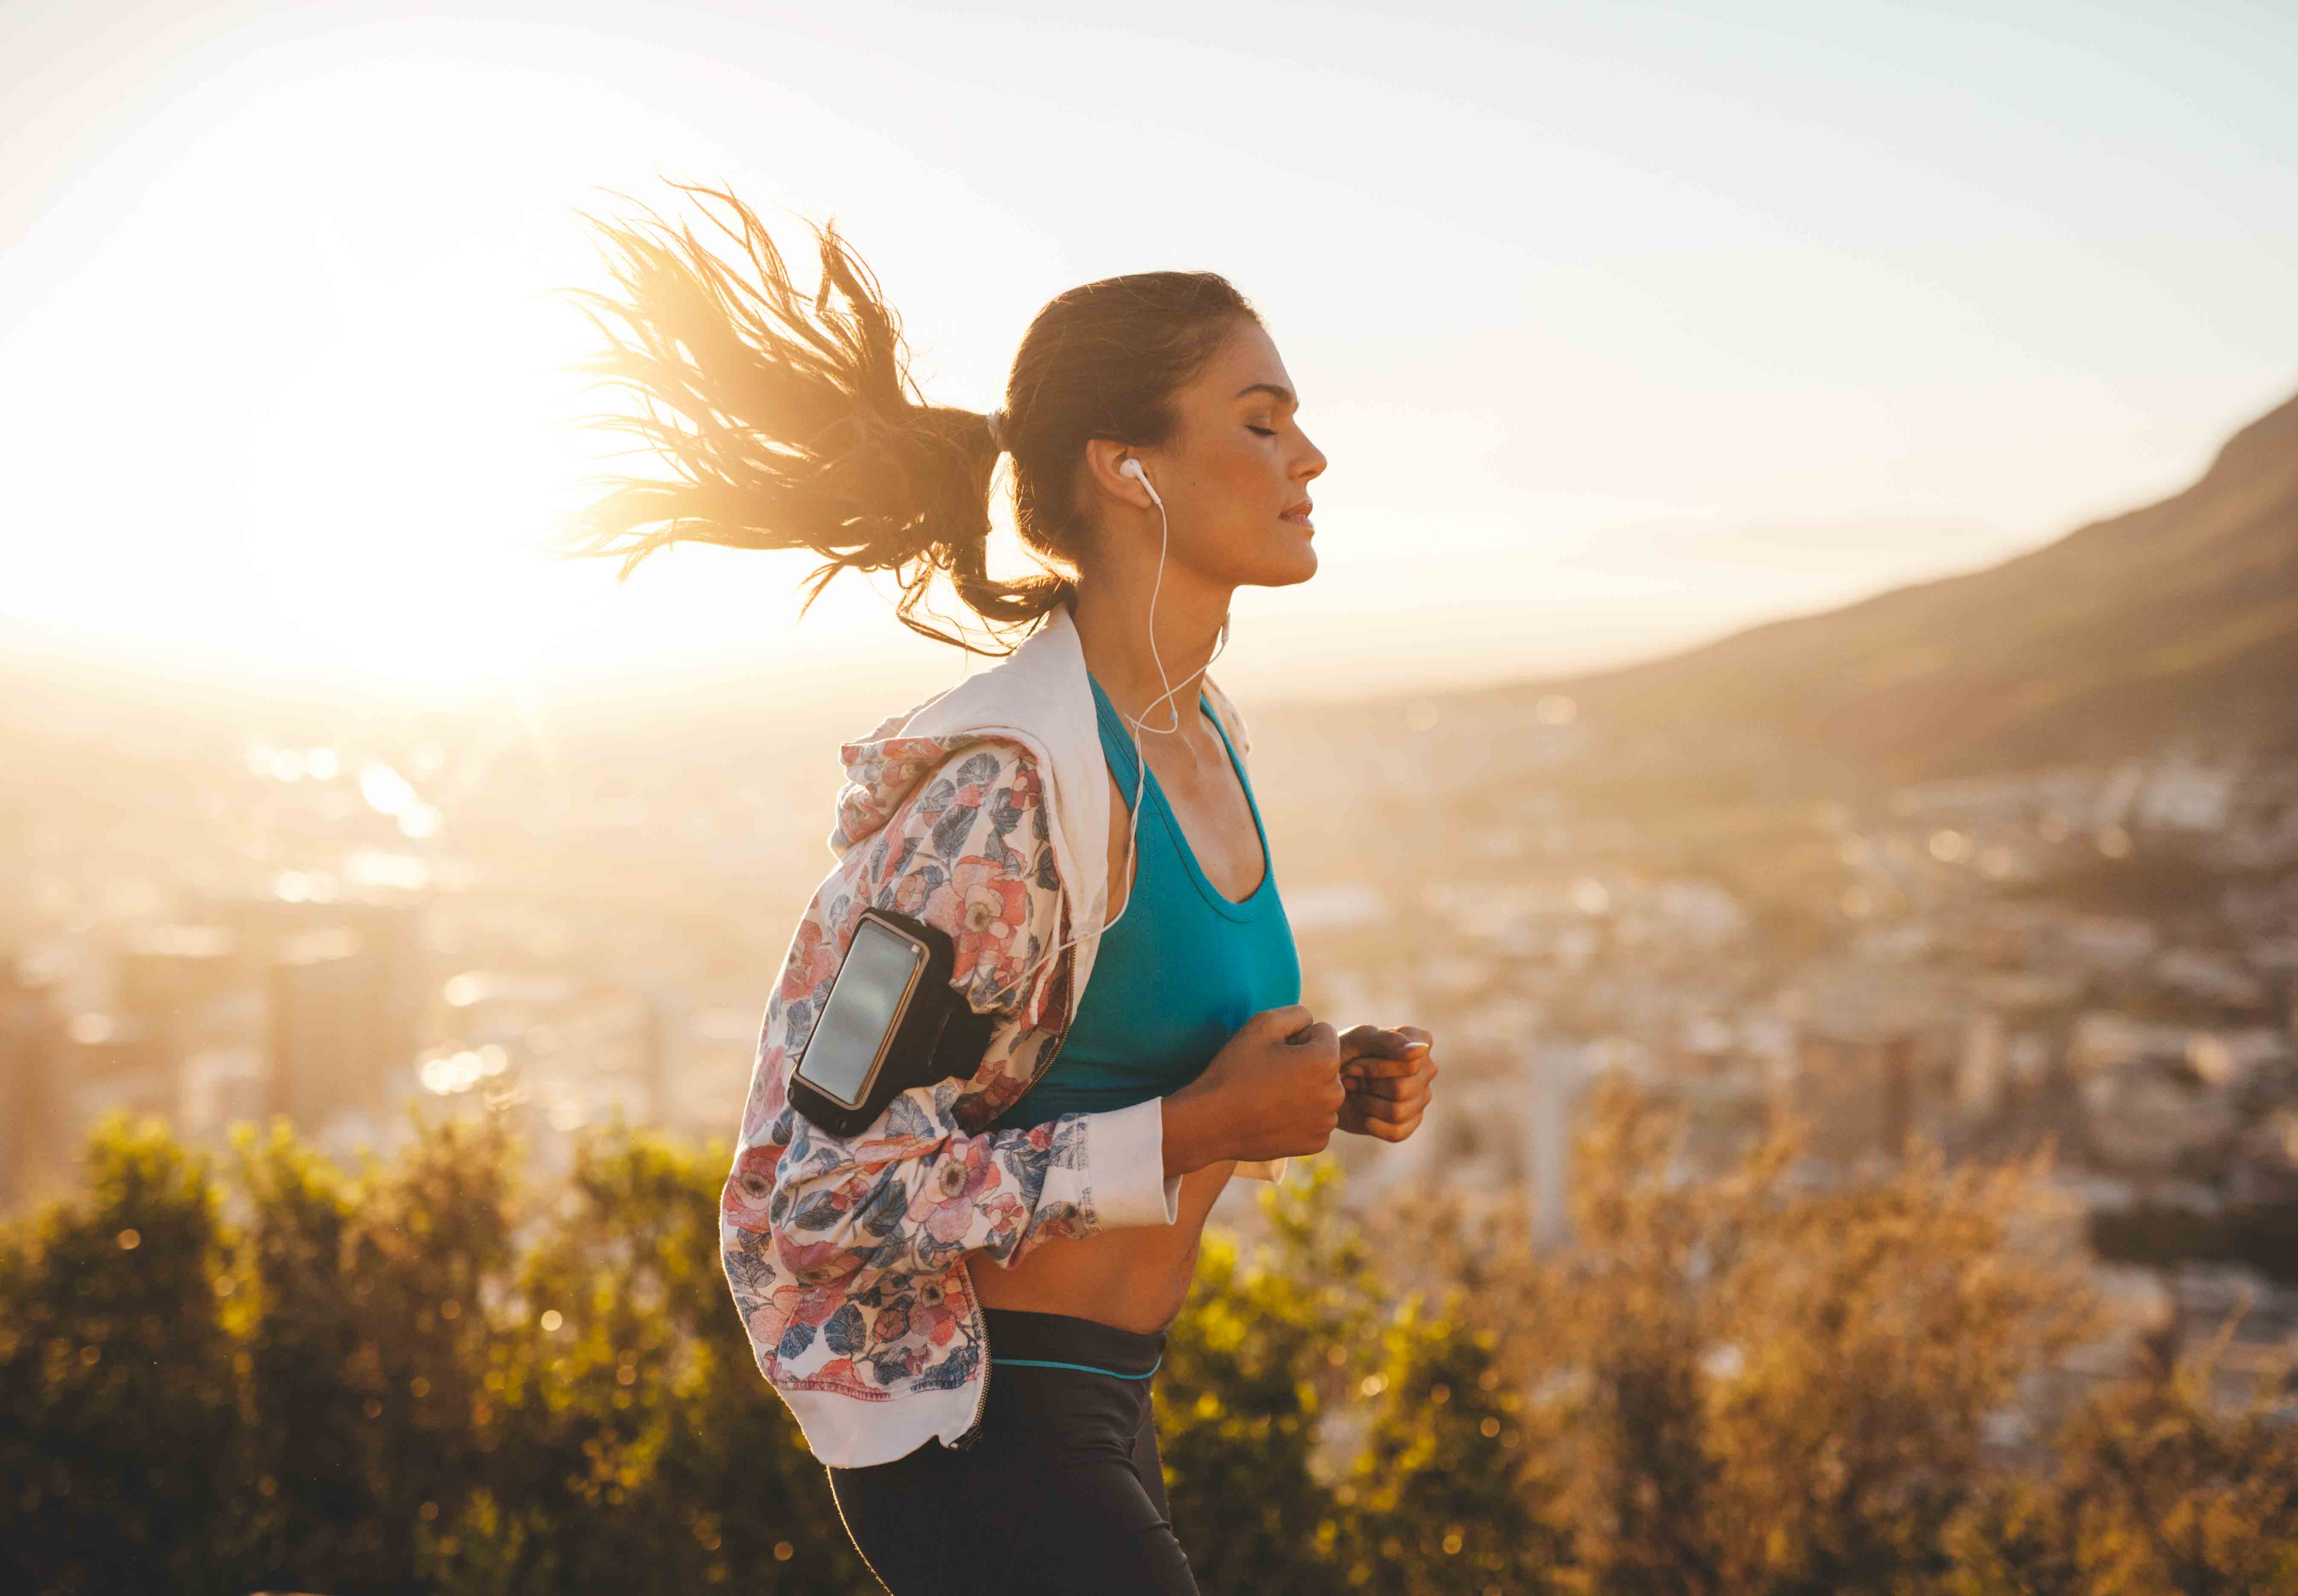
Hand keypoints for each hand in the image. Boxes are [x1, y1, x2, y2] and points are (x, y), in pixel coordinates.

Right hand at [1165, 1004, 1342, 1171]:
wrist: (1212, 1122)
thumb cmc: (1235, 1070)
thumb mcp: (1261, 1024)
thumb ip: (1296, 1013)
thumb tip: (1311, 1023)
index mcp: (1326, 1061)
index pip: (1324, 1033)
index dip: (1297, 1037)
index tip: (1274, 1052)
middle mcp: (1335, 1094)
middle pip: (1326, 1064)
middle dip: (1305, 1063)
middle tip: (1270, 1075)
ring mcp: (1326, 1122)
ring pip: (1321, 1091)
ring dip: (1305, 1090)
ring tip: (1270, 1096)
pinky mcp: (1316, 1143)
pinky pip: (1315, 1118)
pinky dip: (1300, 1116)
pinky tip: (1274, 1116)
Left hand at [1336, 1024, 1435, 1143]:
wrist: (1325, 1081)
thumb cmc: (1343, 1053)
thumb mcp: (1358, 1039)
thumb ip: (1388, 1040)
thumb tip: (1422, 1050)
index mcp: (1420, 1042)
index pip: (1410, 1065)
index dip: (1375, 1068)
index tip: (1353, 1064)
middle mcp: (1426, 1069)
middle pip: (1402, 1089)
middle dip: (1368, 1086)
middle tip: (1350, 1080)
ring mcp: (1421, 1097)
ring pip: (1399, 1112)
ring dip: (1367, 1104)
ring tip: (1356, 1092)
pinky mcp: (1411, 1121)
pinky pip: (1398, 1132)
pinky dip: (1374, 1125)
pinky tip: (1363, 1113)